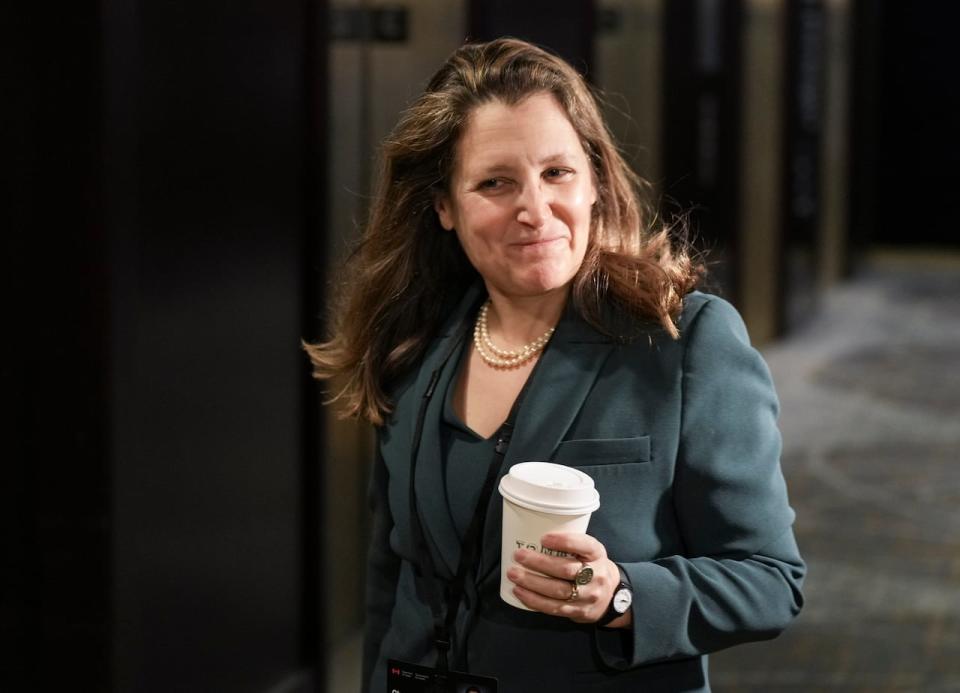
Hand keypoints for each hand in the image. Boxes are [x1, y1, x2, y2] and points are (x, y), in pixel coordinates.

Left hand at [506, 532, 630, 626]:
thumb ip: (570, 544)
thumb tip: (531, 533)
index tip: (543, 538)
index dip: (563, 541)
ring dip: (532, 582)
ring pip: (558, 590)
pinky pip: (554, 607)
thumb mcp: (589, 550)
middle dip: (539, 563)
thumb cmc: (590, 565)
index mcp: (597, 554)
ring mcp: (588, 596)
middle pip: (566, 569)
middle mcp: (596, 575)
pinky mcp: (579, 612)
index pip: (584, 545)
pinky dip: (534, 600)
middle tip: (518, 555)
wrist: (612, 596)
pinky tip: (519, 592)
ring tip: (513, 574)